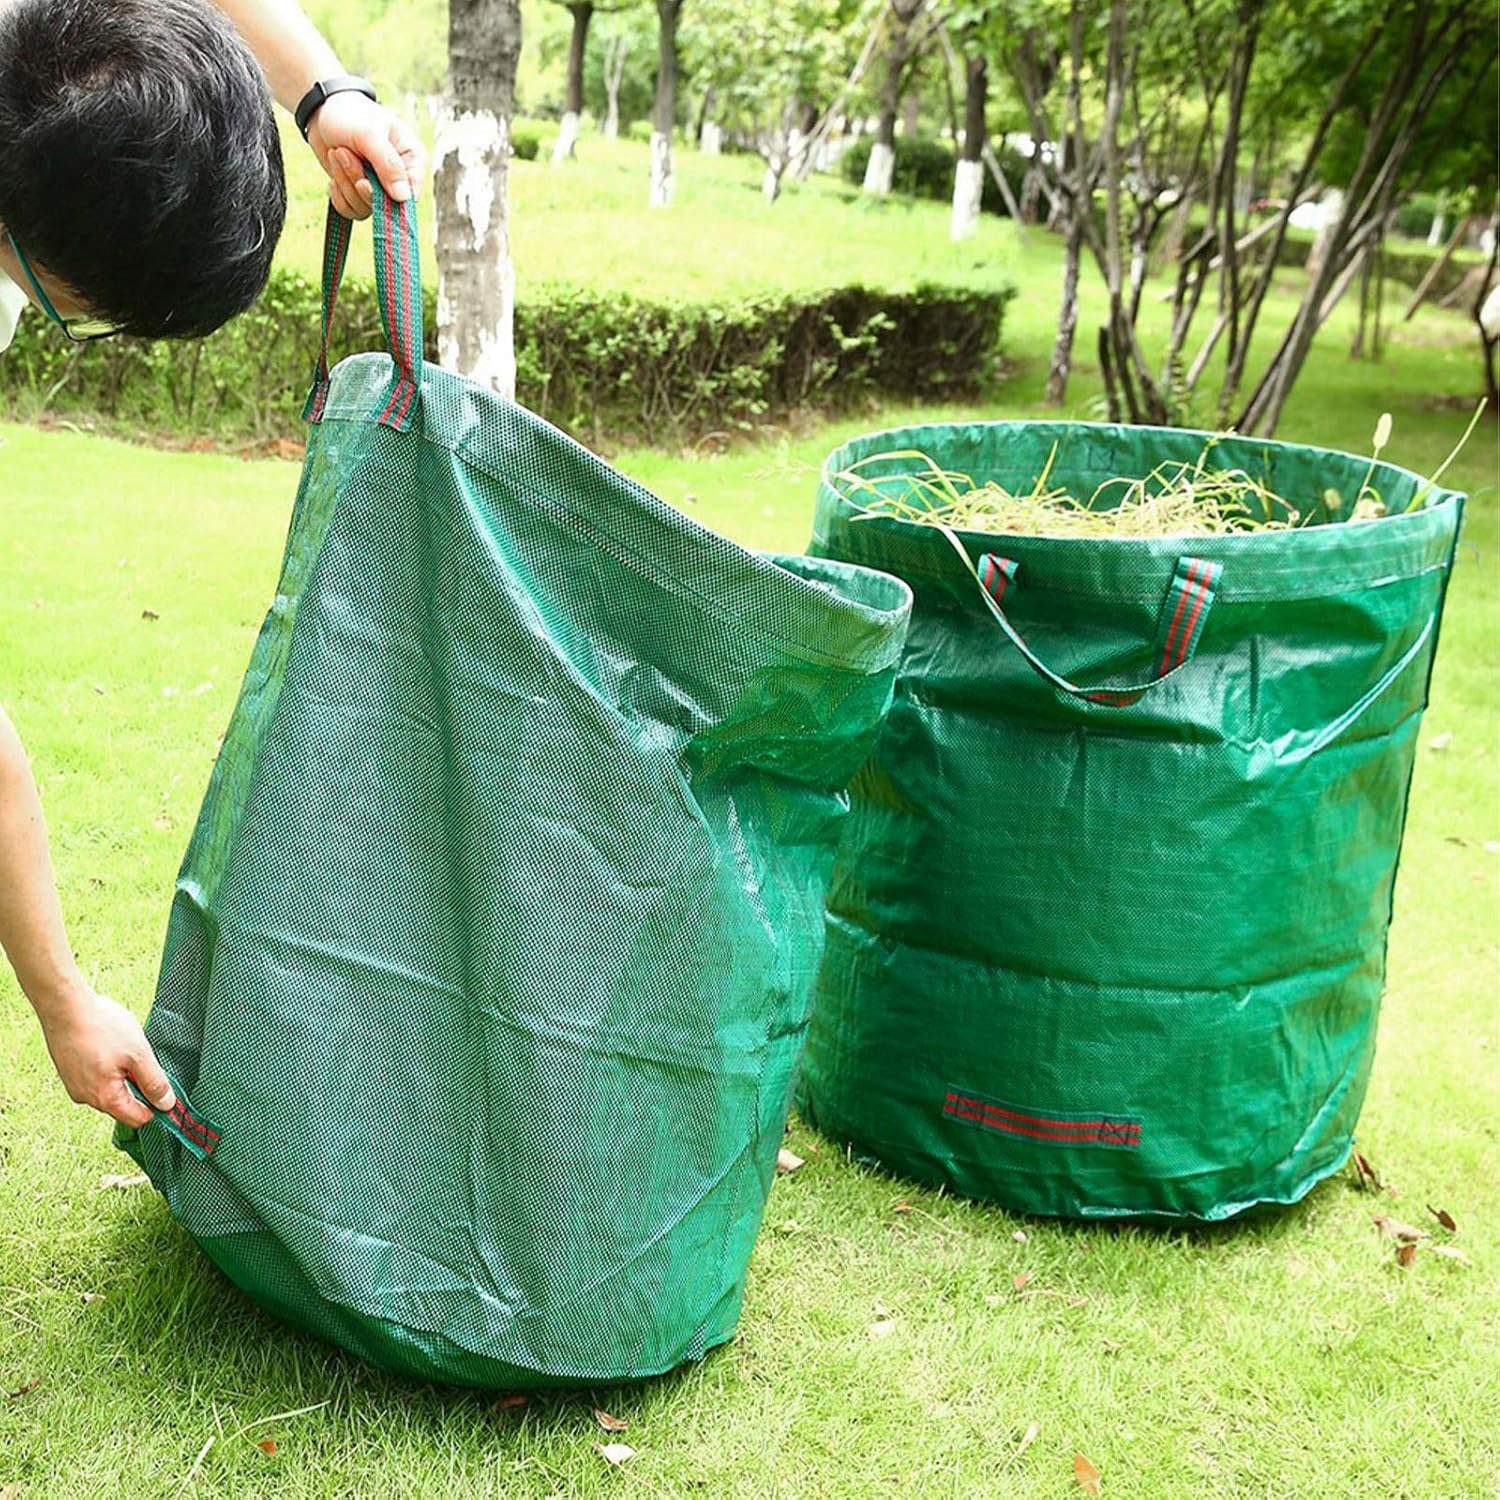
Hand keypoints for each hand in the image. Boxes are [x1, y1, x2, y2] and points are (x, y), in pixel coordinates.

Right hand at [39, 986, 175, 1127]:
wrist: (65, 1006)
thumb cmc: (102, 1028)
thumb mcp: (139, 1054)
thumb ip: (154, 1081)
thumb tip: (166, 1104)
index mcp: (105, 1098)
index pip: (137, 1118)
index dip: (156, 1107)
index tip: (168, 1090)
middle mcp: (85, 1097)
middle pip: (123, 1104)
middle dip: (139, 1086)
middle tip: (143, 1059)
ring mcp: (74, 1085)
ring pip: (109, 1088)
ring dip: (123, 1074)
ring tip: (124, 1048)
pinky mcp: (69, 1071)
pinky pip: (95, 1077)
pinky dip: (108, 1066)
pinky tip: (109, 1045)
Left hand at [306, 91, 424, 219]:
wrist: (321, 112)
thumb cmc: (350, 115)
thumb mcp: (369, 134)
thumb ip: (388, 165)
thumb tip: (404, 198)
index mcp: (410, 159)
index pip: (411, 194)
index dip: (389, 196)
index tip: (366, 182)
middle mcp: (397, 177)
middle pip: (385, 204)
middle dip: (358, 181)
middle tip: (344, 153)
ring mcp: (378, 188)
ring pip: (365, 208)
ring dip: (345, 183)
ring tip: (337, 153)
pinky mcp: (359, 194)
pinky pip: (351, 211)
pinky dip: (338, 196)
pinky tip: (333, 177)